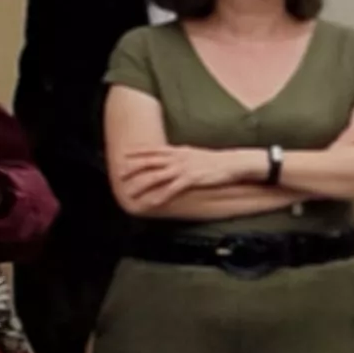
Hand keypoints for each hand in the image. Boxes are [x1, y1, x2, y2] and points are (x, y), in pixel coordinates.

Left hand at [118, 144, 240, 208]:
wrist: (234, 163)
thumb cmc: (217, 160)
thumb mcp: (195, 153)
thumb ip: (180, 155)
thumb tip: (170, 157)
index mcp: (178, 151)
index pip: (153, 149)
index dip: (137, 152)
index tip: (124, 154)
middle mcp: (178, 158)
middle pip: (149, 162)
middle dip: (133, 168)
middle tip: (119, 174)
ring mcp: (183, 168)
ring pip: (156, 176)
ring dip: (141, 185)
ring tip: (129, 193)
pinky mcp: (191, 179)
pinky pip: (171, 189)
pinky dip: (160, 196)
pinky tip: (151, 202)